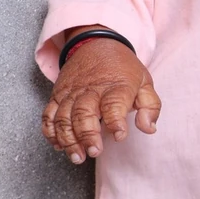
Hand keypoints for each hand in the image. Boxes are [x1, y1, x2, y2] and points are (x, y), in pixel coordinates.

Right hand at [41, 33, 161, 163]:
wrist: (96, 42)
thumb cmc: (122, 68)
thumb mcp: (145, 81)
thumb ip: (150, 106)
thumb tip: (148, 128)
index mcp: (116, 86)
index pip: (114, 104)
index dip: (116, 121)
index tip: (119, 136)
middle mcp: (91, 89)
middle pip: (84, 112)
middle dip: (87, 134)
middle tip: (94, 151)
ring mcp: (71, 92)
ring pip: (64, 116)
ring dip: (68, 138)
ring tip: (78, 156)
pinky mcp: (58, 94)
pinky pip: (49, 114)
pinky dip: (50, 131)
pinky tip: (58, 145)